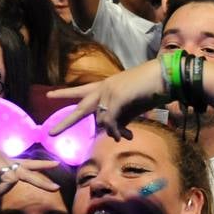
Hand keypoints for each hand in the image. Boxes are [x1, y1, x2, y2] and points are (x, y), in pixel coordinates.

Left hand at [47, 58, 166, 140]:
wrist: (163, 77)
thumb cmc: (149, 90)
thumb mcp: (129, 107)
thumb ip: (119, 120)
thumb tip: (113, 136)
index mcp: (104, 86)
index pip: (80, 90)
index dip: (64, 93)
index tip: (49, 95)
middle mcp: (103, 89)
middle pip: (80, 109)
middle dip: (65, 123)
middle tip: (49, 133)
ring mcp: (109, 92)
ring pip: (102, 121)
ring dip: (114, 132)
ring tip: (127, 134)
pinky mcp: (117, 97)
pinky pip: (111, 122)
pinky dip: (116, 132)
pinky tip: (126, 135)